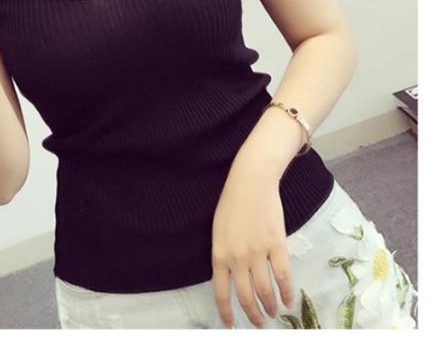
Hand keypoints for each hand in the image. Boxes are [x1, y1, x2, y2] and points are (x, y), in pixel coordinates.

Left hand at [211, 154, 294, 327]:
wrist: (250, 182)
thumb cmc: (232, 203)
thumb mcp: (218, 231)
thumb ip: (223, 255)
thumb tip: (232, 279)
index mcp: (219, 254)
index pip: (221, 292)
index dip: (227, 312)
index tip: (231, 325)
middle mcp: (237, 258)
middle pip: (246, 296)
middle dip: (253, 315)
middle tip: (259, 324)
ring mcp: (258, 253)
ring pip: (265, 291)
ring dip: (270, 307)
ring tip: (274, 314)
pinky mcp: (277, 246)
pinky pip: (283, 276)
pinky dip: (287, 292)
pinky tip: (289, 300)